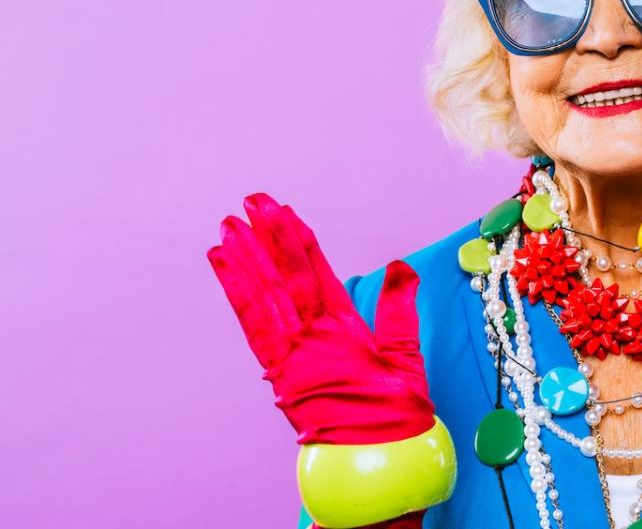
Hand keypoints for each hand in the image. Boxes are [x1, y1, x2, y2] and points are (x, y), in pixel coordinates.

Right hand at [206, 193, 435, 446]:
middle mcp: (314, 333)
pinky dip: (238, 291)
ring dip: (249, 258)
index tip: (284, 212)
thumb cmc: (396, 414)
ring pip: (269, 292)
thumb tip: (400, 266)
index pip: (316, 273)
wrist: (383, 454)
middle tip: (250, 201)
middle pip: (287, 275)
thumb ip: (397, 308)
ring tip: (229, 225)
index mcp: (342, 326)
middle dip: (270, 238)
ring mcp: (296, 349)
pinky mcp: (282, 368)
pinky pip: (257, 322)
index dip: (299, 242)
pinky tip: (223, 263)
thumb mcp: (404, 350)